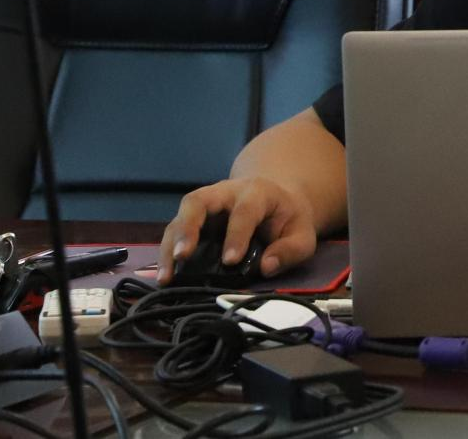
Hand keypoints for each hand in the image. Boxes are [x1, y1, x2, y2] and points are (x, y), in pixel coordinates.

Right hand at [157, 178, 317, 284]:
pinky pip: (175, 230)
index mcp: (257, 192)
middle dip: (188, 227)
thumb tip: (266, 267)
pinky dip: (166, 252)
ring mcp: (207, 204)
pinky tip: (165, 275)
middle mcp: (226, 192)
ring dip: (170, 244)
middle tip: (182, 256)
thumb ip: (290, 250)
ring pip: (181, 216)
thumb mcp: (302, 234)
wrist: (277, 199)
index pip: (244, 210)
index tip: (231, 260)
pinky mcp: (195, 219)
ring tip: (167, 274)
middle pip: (199, 201)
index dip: (237, 234)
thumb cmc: (288, 218)